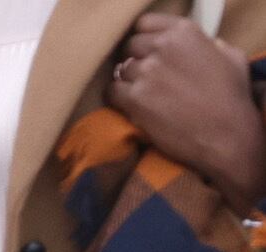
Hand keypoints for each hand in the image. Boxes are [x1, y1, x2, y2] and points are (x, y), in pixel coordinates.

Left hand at [114, 14, 265, 208]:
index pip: (144, 23)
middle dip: (135, 60)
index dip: (144, 38)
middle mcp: (162, 47)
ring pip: (120, 70)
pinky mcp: (134, 99)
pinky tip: (130, 106)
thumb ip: (209, 45)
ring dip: (127, 81)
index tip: (147, 51)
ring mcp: (146, 72)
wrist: (226, 134)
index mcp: (185, 32)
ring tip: (140, 94)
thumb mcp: (230, 57)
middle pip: (129, 47)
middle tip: (145, 77)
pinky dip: (117, 99)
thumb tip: (201, 45)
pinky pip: (111, 92)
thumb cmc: (232, 97)